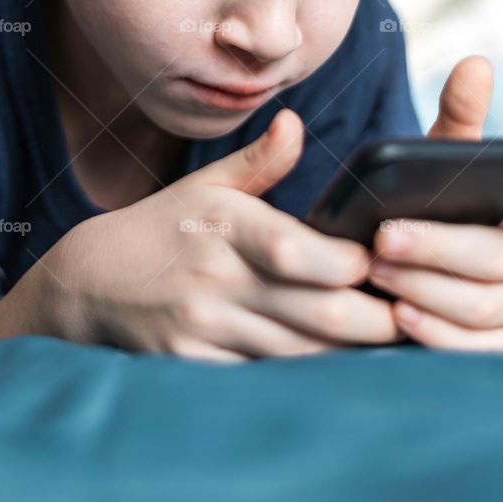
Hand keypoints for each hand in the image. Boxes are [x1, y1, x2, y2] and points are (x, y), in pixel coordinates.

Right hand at [43, 108, 399, 361]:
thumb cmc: (162, 229)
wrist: (89, 284)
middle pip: (316, 313)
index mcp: (224, 224)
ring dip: (352, 355)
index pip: (301, 253)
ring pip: (300, 353)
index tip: (391, 264)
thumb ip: (259, 162)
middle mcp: (215, 277)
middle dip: (376, 322)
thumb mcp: (205, 186)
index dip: (355, 266)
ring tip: (393, 345)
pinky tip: (339, 373)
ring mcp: (204, 328)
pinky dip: (306, 378)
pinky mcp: (196, 366)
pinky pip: (266, 378)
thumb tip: (293, 122)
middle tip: (414, 316)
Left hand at [367, 54, 502, 349]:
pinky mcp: (484, 345)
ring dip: (426, 287)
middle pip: (499, 259)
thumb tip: (475, 64)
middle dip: (440, 247)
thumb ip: (458, 117)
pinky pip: (468, 346)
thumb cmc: (422, 202)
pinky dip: (432, 331)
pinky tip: (398, 315)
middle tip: (383, 235)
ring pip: (481, 305)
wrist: (389, 263)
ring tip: (376, 270)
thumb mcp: (433, 160)